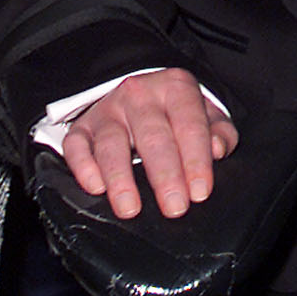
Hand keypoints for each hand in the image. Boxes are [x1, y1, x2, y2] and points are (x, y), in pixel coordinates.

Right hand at [62, 68, 238, 218]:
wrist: (142, 91)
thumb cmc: (179, 113)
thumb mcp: (207, 115)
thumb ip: (220, 132)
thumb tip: (217, 149)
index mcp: (176, 87)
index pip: (189, 124)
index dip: (196, 160)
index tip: (199, 191)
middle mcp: (140, 94)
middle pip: (152, 136)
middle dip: (165, 175)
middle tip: (174, 207)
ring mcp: (108, 109)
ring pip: (111, 142)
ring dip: (121, 177)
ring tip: (130, 208)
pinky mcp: (83, 126)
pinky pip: (76, 145)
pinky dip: (83, 166)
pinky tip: (95, 187)